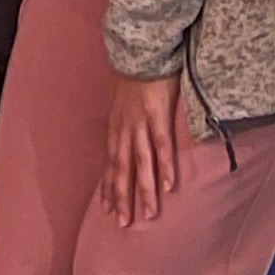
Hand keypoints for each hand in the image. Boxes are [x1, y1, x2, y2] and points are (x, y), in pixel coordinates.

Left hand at [102, 67, 185, 226]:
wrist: (140, 50)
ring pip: (141, 163)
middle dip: (122, 197)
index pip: (110, 164)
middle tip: (123, 224)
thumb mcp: (122, 103)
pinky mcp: (158, 115)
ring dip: (143, 190)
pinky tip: (167, 186)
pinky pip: (161, 145)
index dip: (109, 187)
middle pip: (122, 170)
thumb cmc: (134, 75)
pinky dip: (164, 166)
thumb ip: (125, 122)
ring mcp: (140, 124)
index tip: (108, 210)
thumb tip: (129, 138)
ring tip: (146, 214)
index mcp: (116, 128)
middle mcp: (125, 130)